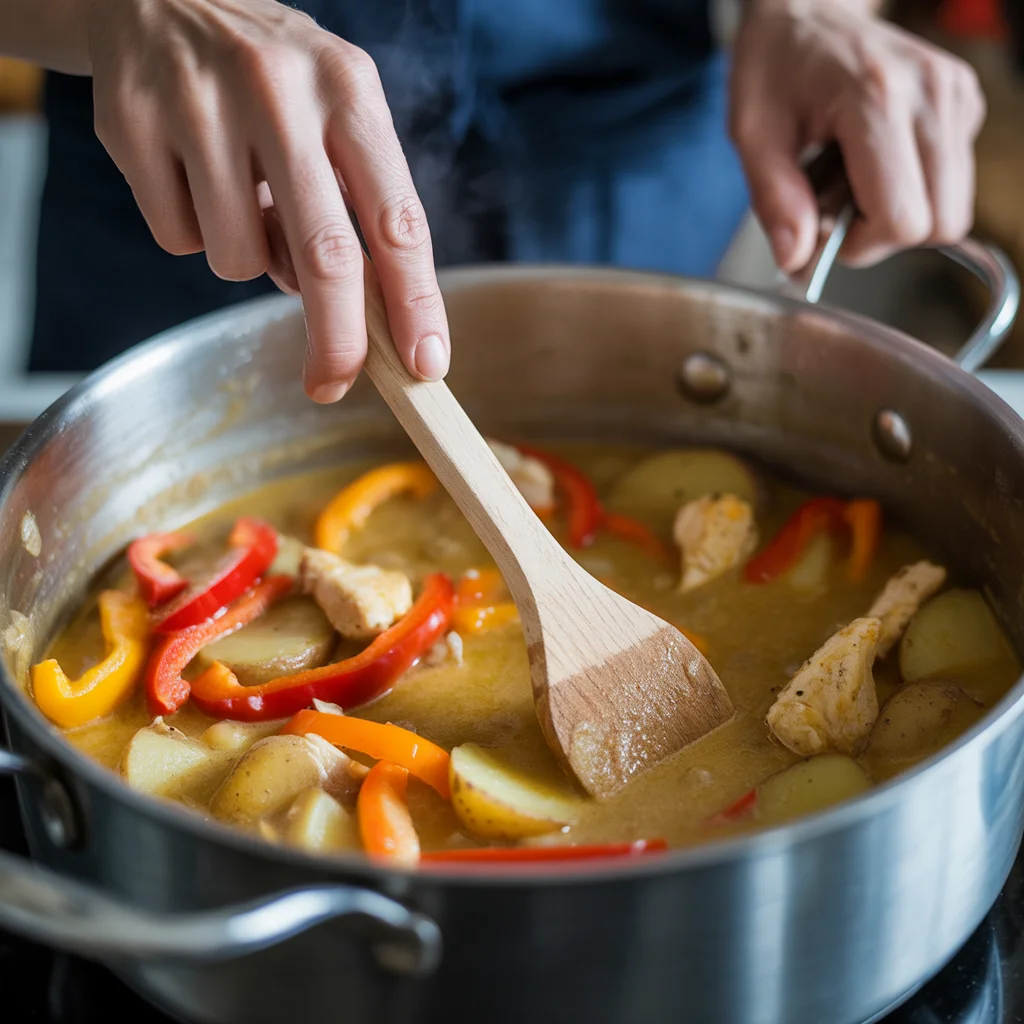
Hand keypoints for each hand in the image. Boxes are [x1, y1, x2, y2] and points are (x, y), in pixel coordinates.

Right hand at [86, 0, 449, 400]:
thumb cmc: (273, 83)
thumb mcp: (335, 115)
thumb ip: (356, 208)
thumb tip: (360, 320)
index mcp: (349, 91)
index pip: (397, 219)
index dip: (415, 303)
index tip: (425, 366)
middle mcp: (279, 92)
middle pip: (323, 256)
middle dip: (336, 338)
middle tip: (332, 382)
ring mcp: (199, 104)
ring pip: (239, 258)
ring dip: (247, 257)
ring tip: (239, 195)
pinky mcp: (132, 123)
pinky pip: (177, 239)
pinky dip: (190, 231)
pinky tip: (189, 175)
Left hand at [730, 0, 986, 270]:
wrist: (807, 12)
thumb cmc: (775, 65)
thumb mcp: (752, 134)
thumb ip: (774, 200)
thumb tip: (795, 260)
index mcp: (877, 99)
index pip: (901, 219)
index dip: (860, 244)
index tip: (823, 228)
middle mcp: (931, 94)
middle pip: (938, 222)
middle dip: (883, 236)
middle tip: (838, 209)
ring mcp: (955, 96)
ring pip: (953, 209)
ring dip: (901, 215)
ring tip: (854, 181)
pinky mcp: (965, 103)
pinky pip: (953, 183)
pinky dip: (915, 190)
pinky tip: (875, 163)